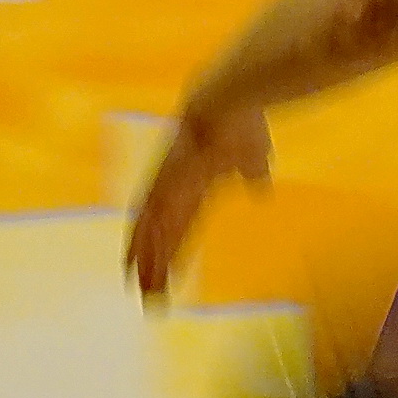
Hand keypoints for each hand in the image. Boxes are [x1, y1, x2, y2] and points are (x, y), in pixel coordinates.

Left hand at [126, 94, 271, 300]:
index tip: (169, 274)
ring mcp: (167, 184)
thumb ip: (253, 173)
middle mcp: (174, 187)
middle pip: (161, 234)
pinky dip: (145, 245)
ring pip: (152, 233)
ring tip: (144, 294)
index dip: (174, 250)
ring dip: (148, 264)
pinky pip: (152, 220)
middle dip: (155, 266)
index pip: (182, 225)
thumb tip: (259, 188)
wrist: (230, 98)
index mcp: (195, 184)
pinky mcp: (165, 182)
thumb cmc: (243, 120)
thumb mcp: (254, 155)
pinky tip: (138, 266)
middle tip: (149, 299)